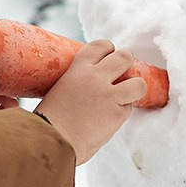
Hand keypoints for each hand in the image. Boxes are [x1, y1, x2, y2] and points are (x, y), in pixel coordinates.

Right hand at [34, 39, 145, 163]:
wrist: (49, 141)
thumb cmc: (47, 120)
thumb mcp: (59, 90)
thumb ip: (75, 84)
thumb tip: (81, 89)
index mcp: (77, 69)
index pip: (101, 45)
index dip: (109, 49)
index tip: (109, 56)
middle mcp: (95, 77)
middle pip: (124, 57)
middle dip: (127, 63)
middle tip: (123, 74)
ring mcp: (109, 95)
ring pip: (138, 82)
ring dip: (135, 87)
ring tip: (127, 94)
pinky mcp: (117, 114)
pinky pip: (130, 108)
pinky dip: (123, 112)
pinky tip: (111, 117)